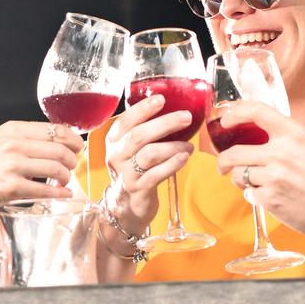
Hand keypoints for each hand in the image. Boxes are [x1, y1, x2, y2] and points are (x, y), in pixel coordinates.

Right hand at [0, 120, 83, 213]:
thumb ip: (25, 138)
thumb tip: (58, 141)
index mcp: (13, 130)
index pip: (56, 130)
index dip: (73, 140)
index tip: (79, 147)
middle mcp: (13, 144)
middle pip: (60, 149)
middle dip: (73, 160)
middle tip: (72, 166)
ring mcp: (12, 166)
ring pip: (56, 169)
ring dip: (66, 176)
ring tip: (64, 180)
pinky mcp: (11, 187)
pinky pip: (44, 190)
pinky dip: (59, 193)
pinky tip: (63, 193)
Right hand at [102, 94, 193, 231]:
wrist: (125, 204)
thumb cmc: (134, 168)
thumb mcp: (131, 148)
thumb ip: (145, 130)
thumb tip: (175, 109)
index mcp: (114, 140)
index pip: (126, 120)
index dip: (143, 108)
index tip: (161, 99)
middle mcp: (117, 155)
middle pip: (140, 135)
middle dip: (165, 123)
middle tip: (186, 117)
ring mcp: (126, 173)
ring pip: (150, 154)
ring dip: (174, 146)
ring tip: (190, 145)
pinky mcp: (138, 189)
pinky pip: (156, 174)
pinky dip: (173, 164)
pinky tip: (184, 158)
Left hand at [214, 102, 304, 247]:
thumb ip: (289, 141)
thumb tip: (266, 139)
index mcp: (294, 134)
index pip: (256, 111)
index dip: (235, 113)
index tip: (225, 120)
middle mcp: (280, 153)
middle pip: (234, 152)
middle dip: (223, 161)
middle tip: (223, 165)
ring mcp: (273, 177)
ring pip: (238, 175)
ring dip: (241, 180)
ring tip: (253, 184)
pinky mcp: (270, 200)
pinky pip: (249, 195)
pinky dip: (255, 196)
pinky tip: (270, 197)